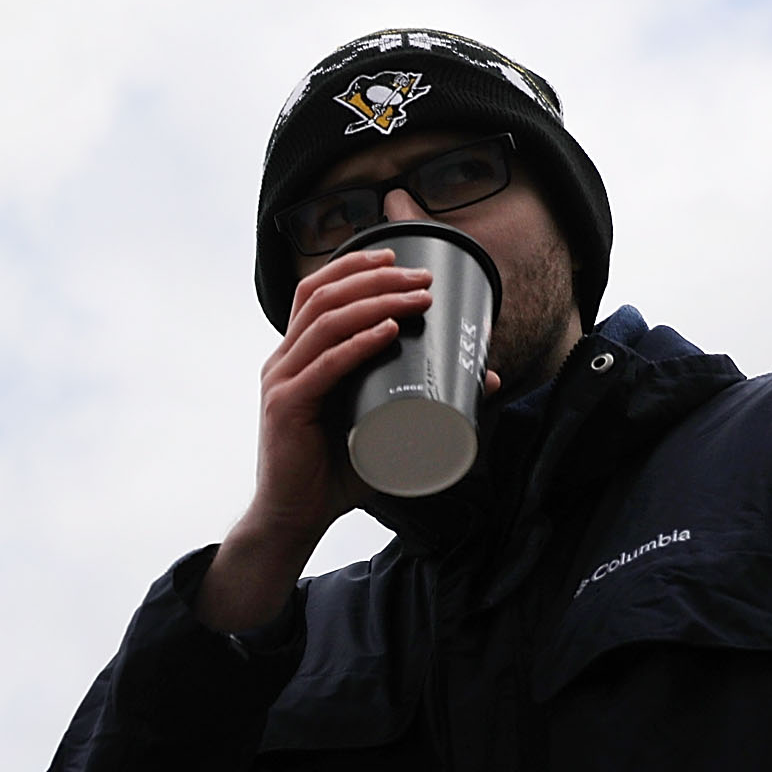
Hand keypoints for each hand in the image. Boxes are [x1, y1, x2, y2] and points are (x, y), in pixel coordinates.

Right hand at [200, 249, 499, 632]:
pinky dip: (357, 344)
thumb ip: (427, 397)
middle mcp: (282, 362)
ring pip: (324, 322)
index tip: (396, 255)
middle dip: (374, 277)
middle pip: (321, 297)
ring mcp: (282, 383)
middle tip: (421, 279)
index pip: (313, 293)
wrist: (295, 516)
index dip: (352, 266)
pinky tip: (386, 331)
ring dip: (374, 302)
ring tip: (415, 298)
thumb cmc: (334, 471)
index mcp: (295, 357)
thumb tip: (489, 378)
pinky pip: (324, 366)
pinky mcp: (287, 408)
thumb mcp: (380, 424)